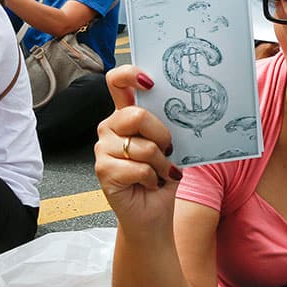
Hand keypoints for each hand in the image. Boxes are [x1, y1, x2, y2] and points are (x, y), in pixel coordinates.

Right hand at [94, 66, 181, 232]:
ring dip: (162, 163)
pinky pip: (139, 168)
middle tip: (168, 150)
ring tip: (160, 172)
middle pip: (136, 115)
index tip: (149, 81)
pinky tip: (150, 183)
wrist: (154, 212)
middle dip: (162, 135)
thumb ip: (168, 124)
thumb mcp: (171, 144)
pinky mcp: (103, 170)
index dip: (130, 74)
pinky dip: (154, 178)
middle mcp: (111, 127)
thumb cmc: (163, 174)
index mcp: (126, 114)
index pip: (117, 82)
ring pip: (143, 147)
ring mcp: (103, 148)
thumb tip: (183, 107)